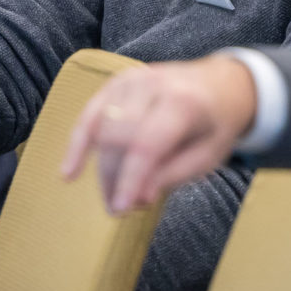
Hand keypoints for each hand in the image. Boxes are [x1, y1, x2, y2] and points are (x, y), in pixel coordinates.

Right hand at [60, 55, 258, 214]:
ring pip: (100, 130)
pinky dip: (77, 145)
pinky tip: (69, 173)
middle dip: (114, 179)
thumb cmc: (215, 125)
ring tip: (111, 198)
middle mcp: (152, 86)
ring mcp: (130, 80)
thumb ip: (173, 174)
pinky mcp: (116, 83)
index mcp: (183, 102)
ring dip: (101, 171)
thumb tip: (138, 197)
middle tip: (121, 210)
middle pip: (118, 138)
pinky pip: (89, 116)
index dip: (129, 179)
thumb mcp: (208, 156)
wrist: (221, 84)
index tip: (120, 209)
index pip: (146, 145)